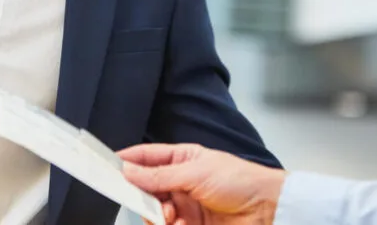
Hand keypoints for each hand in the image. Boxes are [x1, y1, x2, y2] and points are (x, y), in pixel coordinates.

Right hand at [120, 143, 285, 224]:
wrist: (267, 211)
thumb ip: (160, 175)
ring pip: (155, 213)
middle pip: (146, 189)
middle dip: (143, 197)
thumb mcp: (196, 172)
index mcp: (183, 159)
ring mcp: (185, 206)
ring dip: (159, 217)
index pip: (148, 157)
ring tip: (173, 218)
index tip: (108, 166)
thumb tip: (129, 170)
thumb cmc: (240, 181)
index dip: (128, 160)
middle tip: (148, 202)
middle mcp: (181, 182)